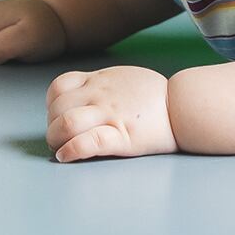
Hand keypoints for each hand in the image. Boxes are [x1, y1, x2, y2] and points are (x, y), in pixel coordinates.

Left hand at [46, 66, 177, 162]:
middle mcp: (101, 95)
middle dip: (52, 126)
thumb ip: (100, 85)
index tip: (60, 116)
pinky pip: (87, 143)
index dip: (52, 104)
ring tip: (63, 147)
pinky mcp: (121, 137)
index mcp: (101, 80)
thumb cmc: (154, 97)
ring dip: (56, 139)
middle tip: (62, 138)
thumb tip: (78, 99)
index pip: (59, 87)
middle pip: (57, 109)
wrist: (183, 106)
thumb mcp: (123, 78)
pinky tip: (67, 156)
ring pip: (67, 124)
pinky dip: (71, 151)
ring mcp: (110, 115)